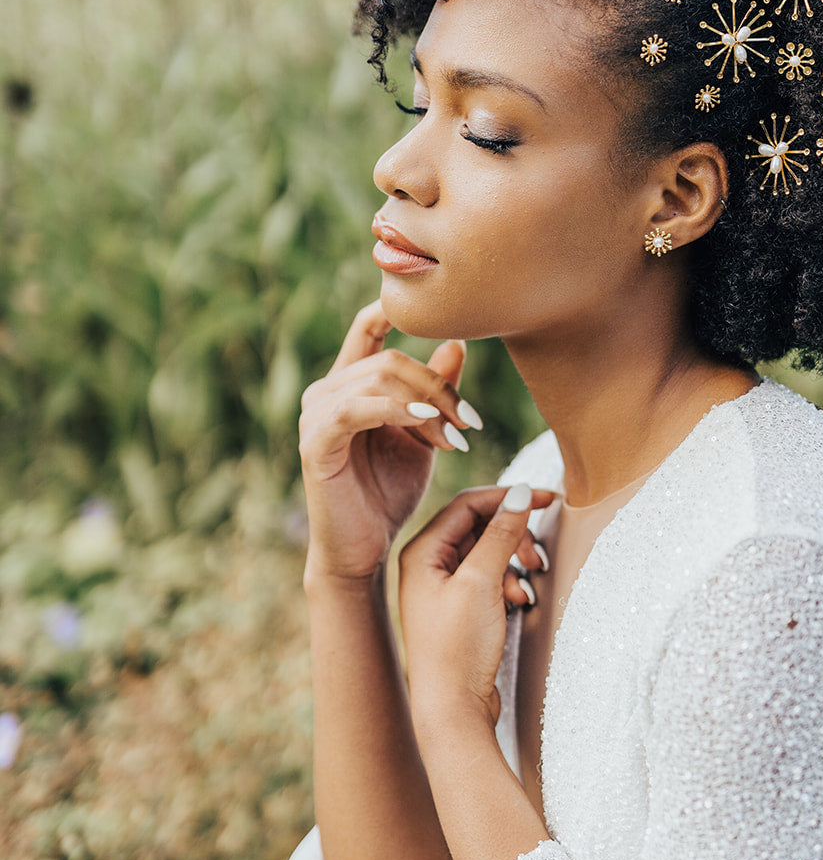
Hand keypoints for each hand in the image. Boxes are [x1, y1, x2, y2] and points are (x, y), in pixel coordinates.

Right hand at [298, 299, 480, 582]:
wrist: (363, 550)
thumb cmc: (389, 492)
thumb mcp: (424, 434)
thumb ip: (436, 390)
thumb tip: (458, 343)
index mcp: (349, 383)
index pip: (368, 327)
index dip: (396, 309)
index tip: (442, 312)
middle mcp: (325, 391)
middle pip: (392, 358)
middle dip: (439, 387)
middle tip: (470, 422)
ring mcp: (315, 415)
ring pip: (379, 377)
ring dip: (428, 402)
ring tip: (456, 436)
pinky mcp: (315, 442)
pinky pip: (357, 408)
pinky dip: (397, 410)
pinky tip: (427, 424)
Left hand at [399, 484, 555, 730]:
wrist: (453, 711)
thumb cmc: (458, 648)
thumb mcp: (482, 582)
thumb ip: (501, 534)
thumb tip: (518, 494)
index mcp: (421, 552)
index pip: (468, 503)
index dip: (507, 498)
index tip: (546, 499)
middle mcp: (427, 566)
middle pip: (480, 527)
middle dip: (514, 536)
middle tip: (537, 555)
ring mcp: (443, 589)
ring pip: (488, 553)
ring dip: (515, 561)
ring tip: (530, 582)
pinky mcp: (460, 610)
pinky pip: (490, 578)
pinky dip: (510, 583)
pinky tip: (520, 601)